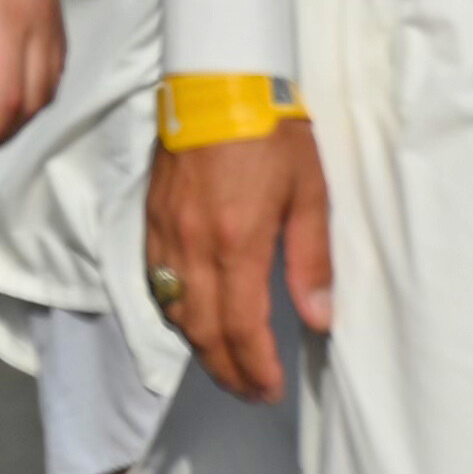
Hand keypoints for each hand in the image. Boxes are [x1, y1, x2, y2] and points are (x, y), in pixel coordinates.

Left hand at [0, 0, 66, 160]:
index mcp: (8, 21)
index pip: (6, 100)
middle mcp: (40, 23)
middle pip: (34, 99)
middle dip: (1, 134)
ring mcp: (51, 12)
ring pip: (50, 83)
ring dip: (21, 114)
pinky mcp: (51, 2)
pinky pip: (54, 60)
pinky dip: (35, 88)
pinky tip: (10, 89)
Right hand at [142, 122, 332, 406]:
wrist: (218, 82)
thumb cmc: (274, 133)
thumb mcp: (310, 193)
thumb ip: (312, 260)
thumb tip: (320, 319)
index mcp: (236, 242)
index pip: (240, 327)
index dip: (255, 368)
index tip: (271, 390)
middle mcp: (192, 246)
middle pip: (201, 330)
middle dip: (226, 370)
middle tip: (252, 391)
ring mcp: (165, 233)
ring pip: (173, 310)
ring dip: (199, 346)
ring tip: (227, 364)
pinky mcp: (152, 219)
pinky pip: (155, 280)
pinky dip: (173, 311)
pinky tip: (192, 318)